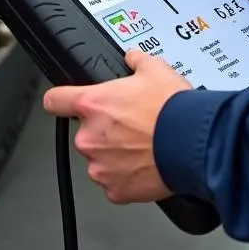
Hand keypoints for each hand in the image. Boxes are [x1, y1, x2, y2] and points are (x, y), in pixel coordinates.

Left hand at [42, 50, 192, 205]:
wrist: (194, 144)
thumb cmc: (173, 109)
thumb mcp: (155, 69)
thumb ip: (136, 61)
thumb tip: (133, 58)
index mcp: (92, 104)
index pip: (55, 100)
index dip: (60, 100)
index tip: (64, 103)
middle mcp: (90, 137)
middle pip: (85, 132)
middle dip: (104, 130)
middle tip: (130, 126)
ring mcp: (100, 166)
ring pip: (100, 159)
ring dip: (115, 154)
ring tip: (142, 146)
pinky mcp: (116, 191)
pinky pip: (115, 182)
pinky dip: (127, 176)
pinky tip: (146, 165)